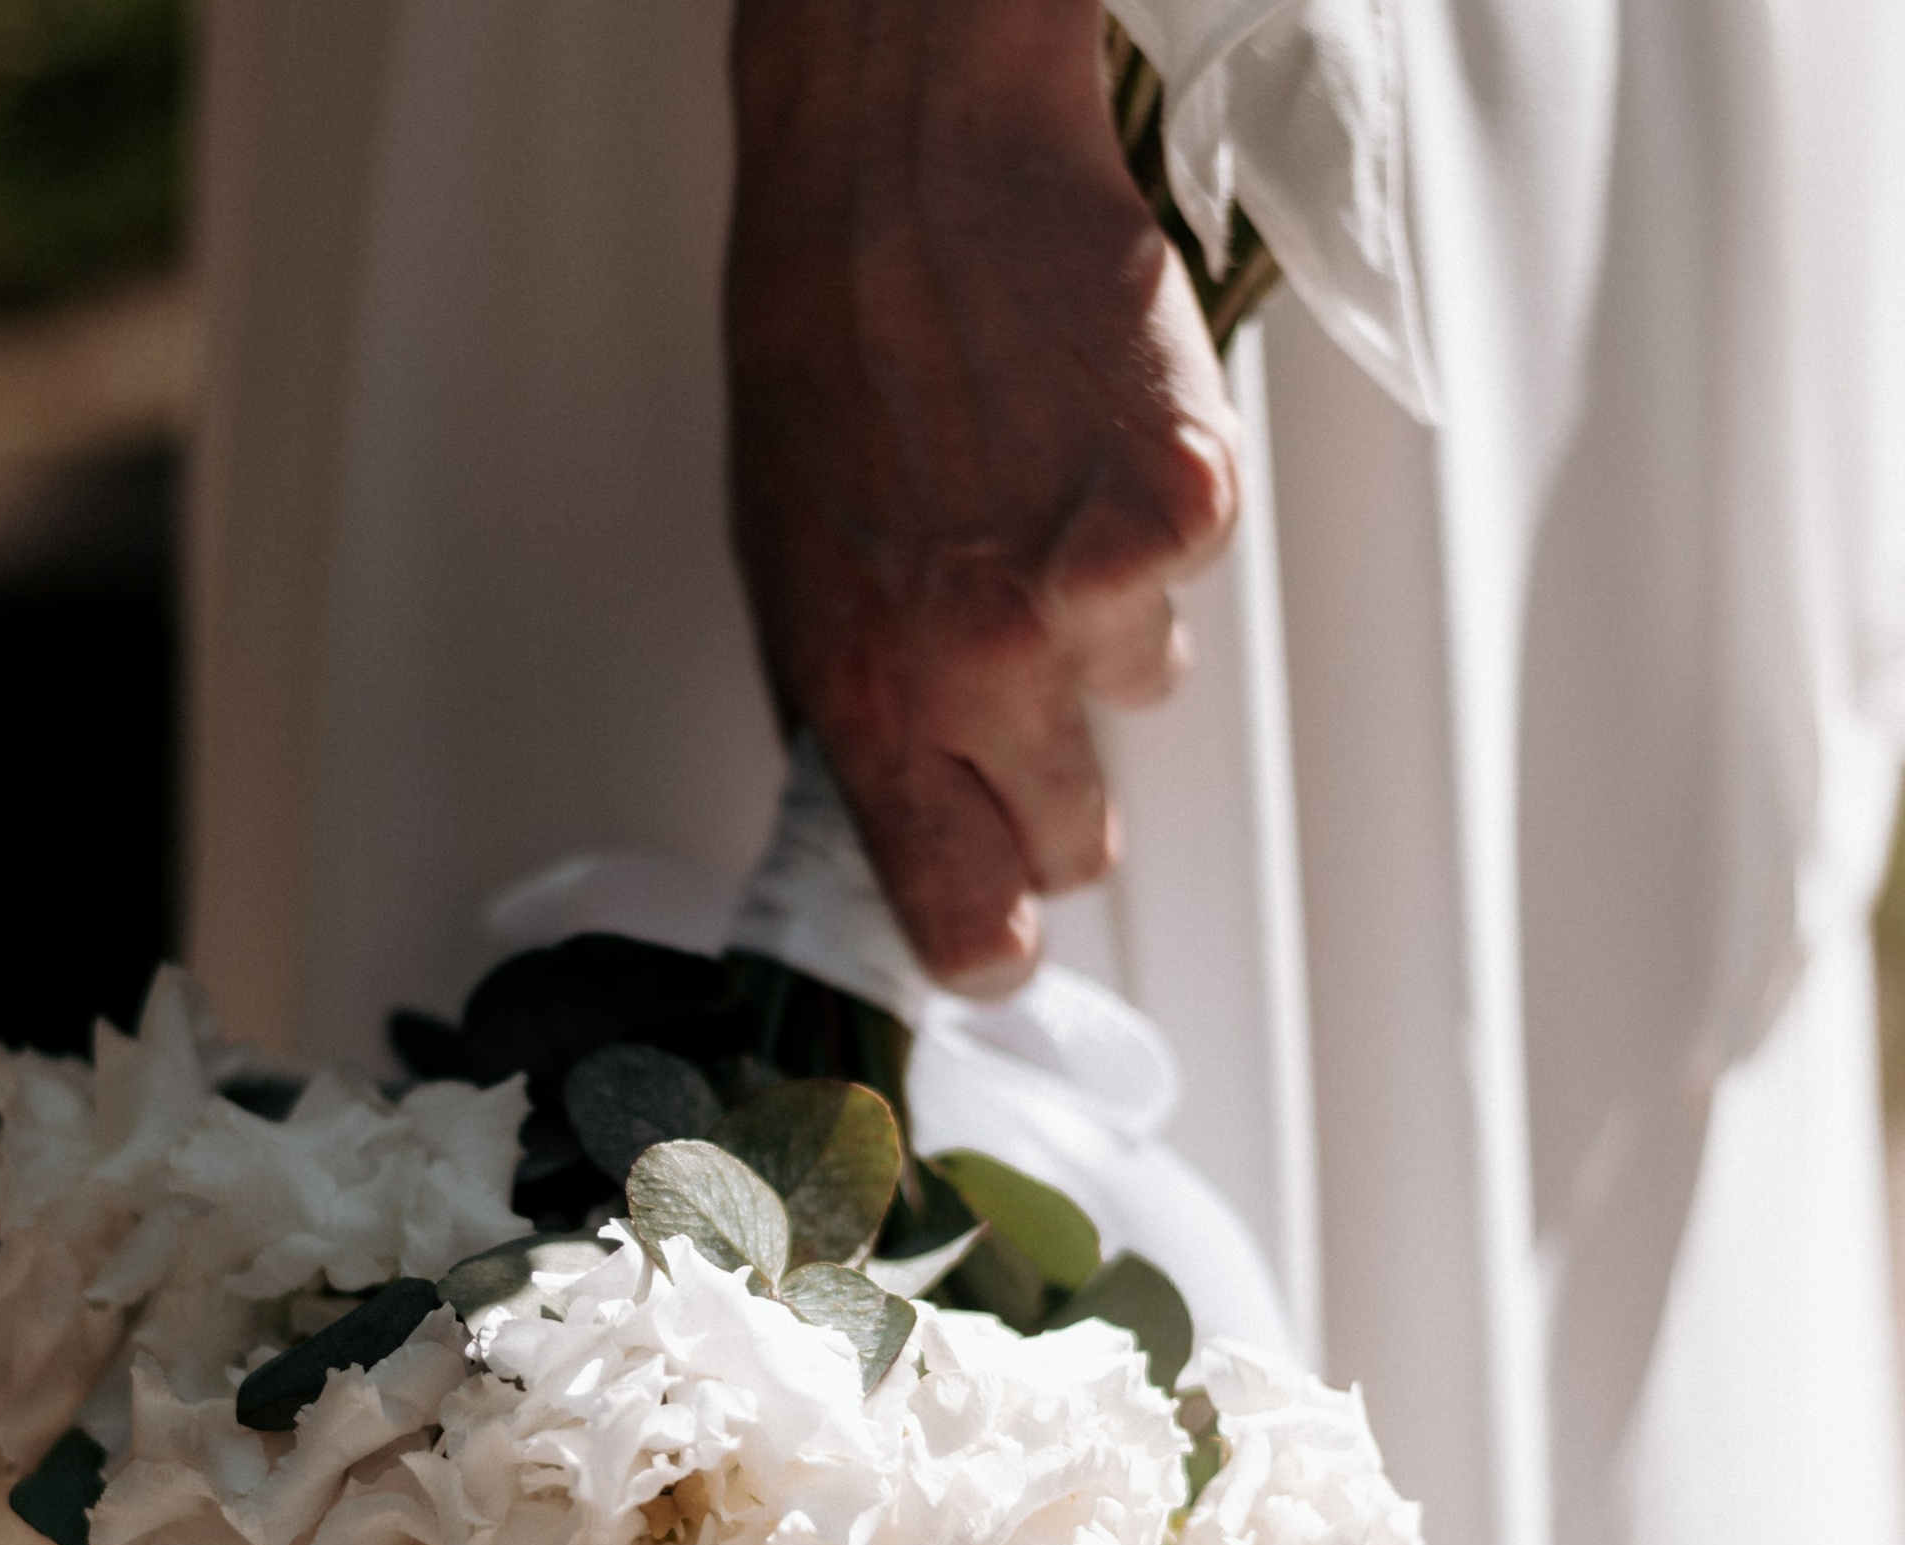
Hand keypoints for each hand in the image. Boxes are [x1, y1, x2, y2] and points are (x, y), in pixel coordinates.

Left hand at [726, 0, 1239, 994]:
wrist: (898, 178)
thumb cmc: (821, 360)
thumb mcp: (781, 576)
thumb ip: (842, 721)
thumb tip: (880, 830)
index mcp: (870, 707)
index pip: (961, 923)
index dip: (988, 933)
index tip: (994, 921)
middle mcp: (980, 675)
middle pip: (1075, 839)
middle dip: (1050, 781)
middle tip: (1016, 676)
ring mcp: (1087, 593)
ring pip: (1140, 691)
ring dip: (1105, 622)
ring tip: (1038, 503)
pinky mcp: (1180, 498)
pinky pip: (1196, 572)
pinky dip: (1168, 517)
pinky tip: (1104, 449)